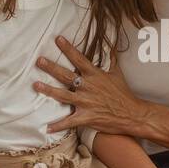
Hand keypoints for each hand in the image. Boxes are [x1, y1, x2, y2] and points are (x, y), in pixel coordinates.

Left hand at [36, 36, 155, 134]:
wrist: (132, 114)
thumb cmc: (124, 93)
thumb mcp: (117, 73)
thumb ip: (112, 58)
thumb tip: (112, 44)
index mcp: (95, 75)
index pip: (79, 59)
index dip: (68, 49)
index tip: (58, 39)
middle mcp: (88, 87)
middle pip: (66, 75)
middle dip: (51, 67)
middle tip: (39, 61)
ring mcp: (86, 102)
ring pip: (63, 95)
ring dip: (48, 90)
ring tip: (35, 85)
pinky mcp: (86, 117)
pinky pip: (69, 121)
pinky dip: (58, 125)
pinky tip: (47, 128)